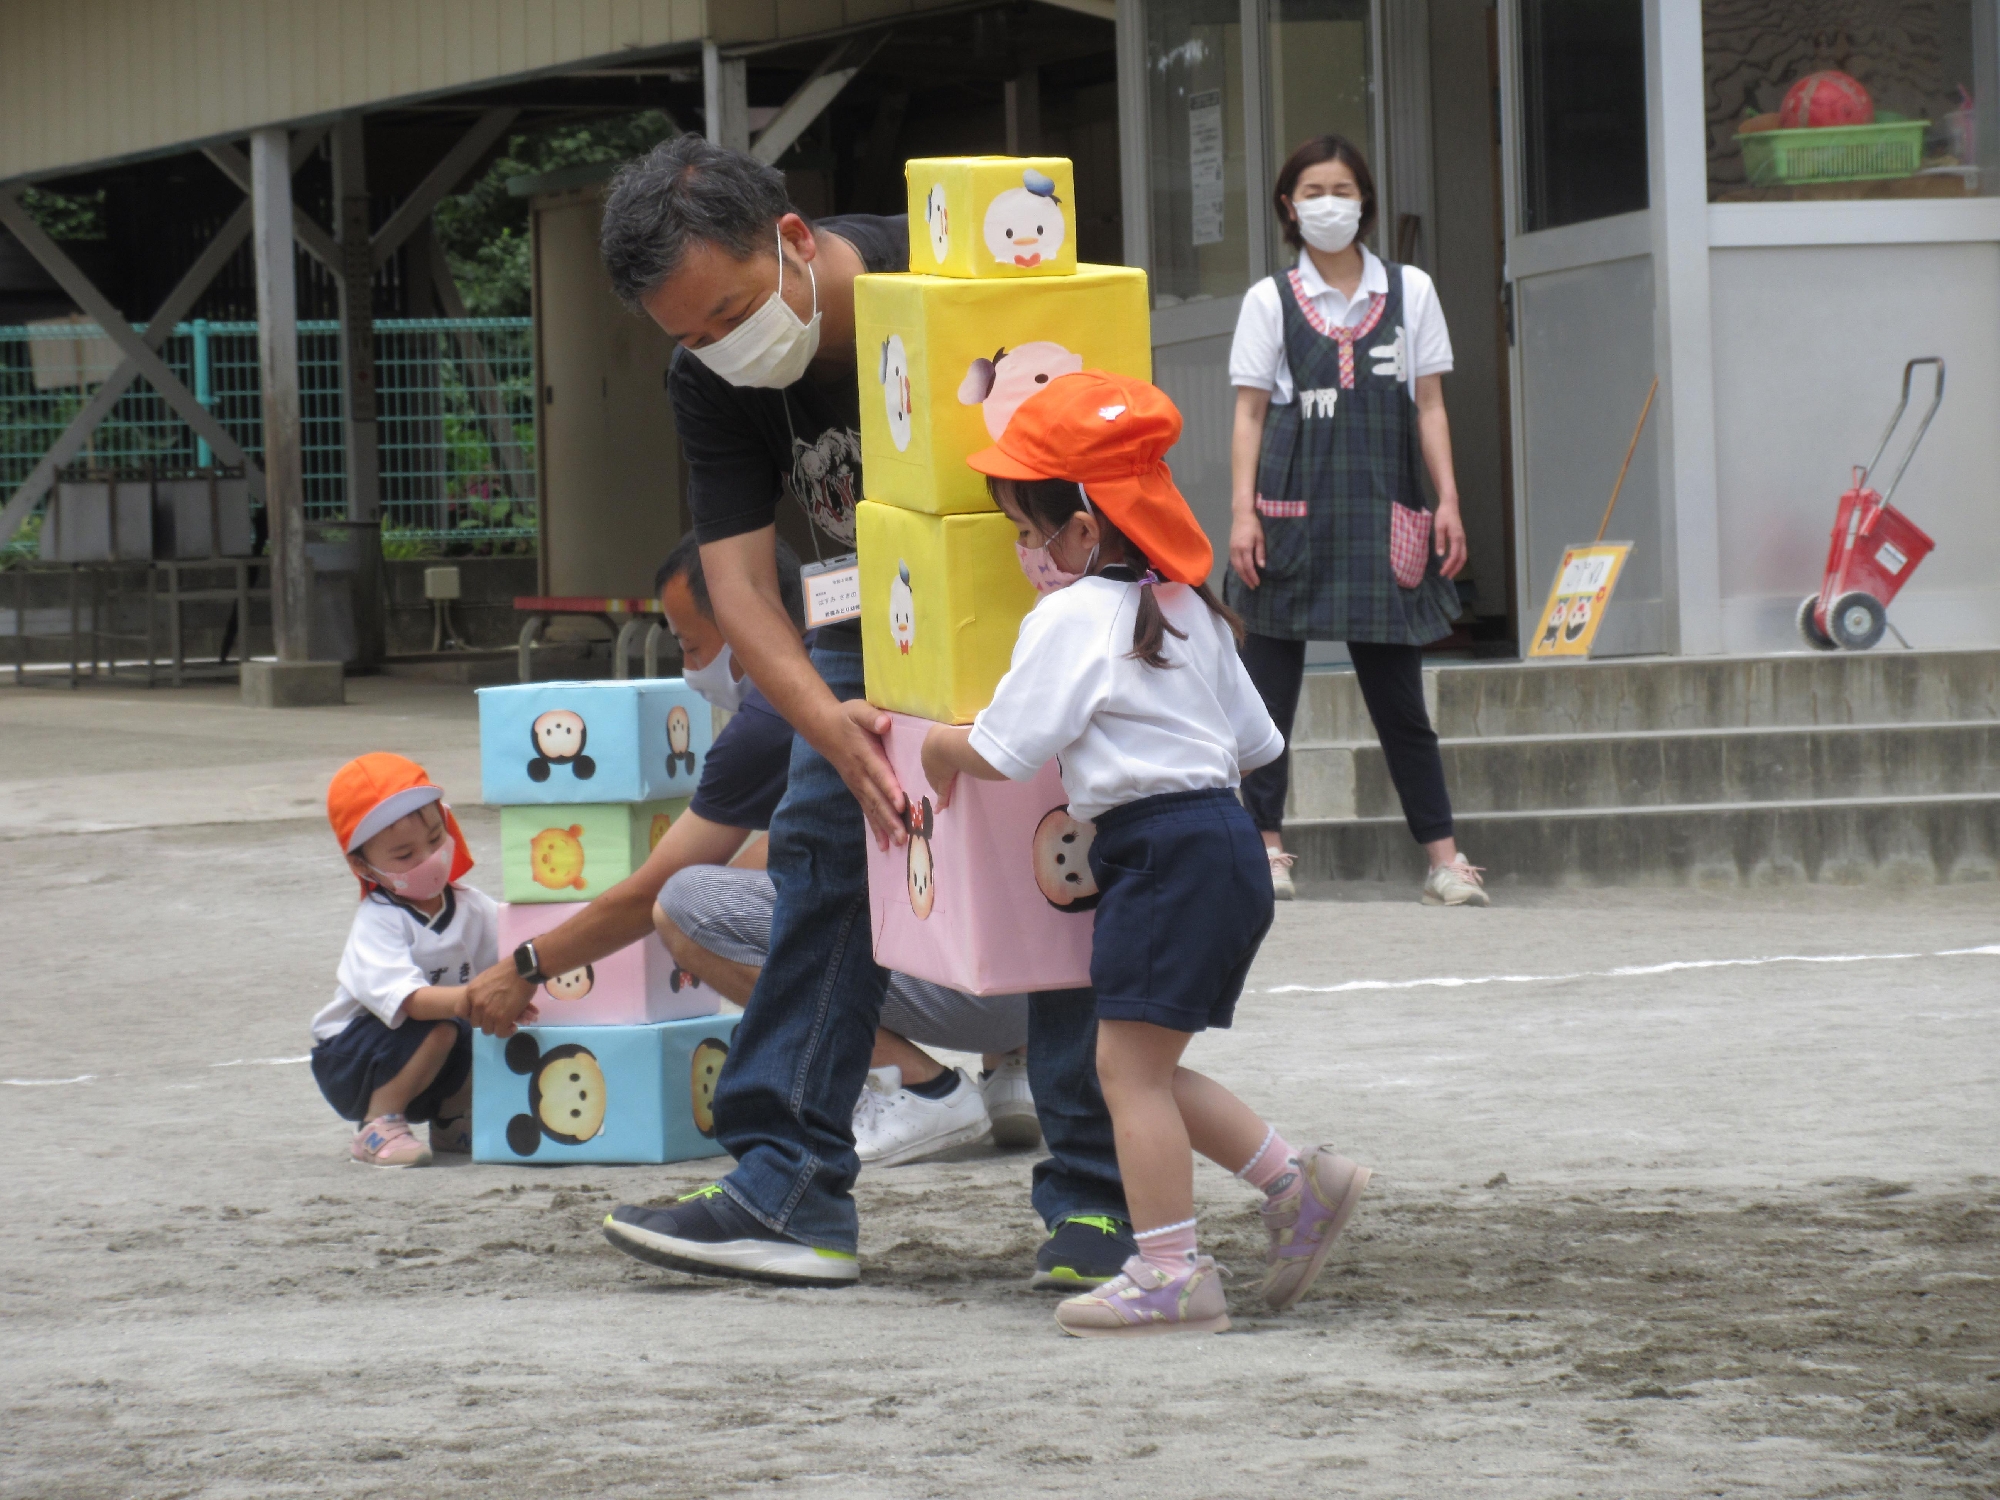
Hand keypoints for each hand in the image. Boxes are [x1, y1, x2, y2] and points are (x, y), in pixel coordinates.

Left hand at [467, 958, 536, 1037]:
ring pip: (488, 1030)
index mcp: (471, 992)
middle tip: (496, 1017)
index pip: (460, 1012)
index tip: (479, 1013)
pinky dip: (507, 1032)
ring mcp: (489, 1013)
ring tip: (506, 1022)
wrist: (523, 970)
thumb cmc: (508, 971)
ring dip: (497, 1027)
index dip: (470, 1015)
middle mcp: (477, 1004)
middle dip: (486, 1021)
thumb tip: (482, 1000)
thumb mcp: (485, 978)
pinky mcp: (502, 1019)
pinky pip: (500, 1033)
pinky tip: (513, 1027)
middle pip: (475, 1023)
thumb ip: (480, 991)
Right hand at [832, 698, 907, 848]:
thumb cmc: (847, 717)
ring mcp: (857, 784)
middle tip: (903, 836)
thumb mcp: (858, 710)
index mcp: (864, 754)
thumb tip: (884, 723)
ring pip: (872, 809)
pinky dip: (875, 828)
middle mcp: (860, 774)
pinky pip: (867, 811)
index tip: (900, 804)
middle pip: (876, 799)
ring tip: (897, 844)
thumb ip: (872, 717)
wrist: (824, 728)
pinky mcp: (857, 790)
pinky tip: (884, 844)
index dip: (889, 789)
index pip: (878, 773)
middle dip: (889, 818)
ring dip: (885, 827)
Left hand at [920, 725, 960, 811]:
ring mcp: (935, 773)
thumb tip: (953, 732)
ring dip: (939, 787)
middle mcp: (929, 760)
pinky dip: (941, 802)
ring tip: (942, 793)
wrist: (947, 745)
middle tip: (942, 777)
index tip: (942, 763)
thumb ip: (948, 732)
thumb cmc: (948, 734)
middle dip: (937, 773)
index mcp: (929, 745)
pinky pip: (943, 794)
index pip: (932, 755)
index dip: (937, 760)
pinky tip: (940, 809)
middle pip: (933, 769)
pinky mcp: (943, 783)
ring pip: (937, 782)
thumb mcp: (944, 728)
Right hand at [1229, 508, 1264, 589]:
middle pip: (1240, 569)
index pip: (1248, 566)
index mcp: (1245, 548)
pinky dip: (1237, 569)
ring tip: (1247, 582)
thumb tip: (1262, 567)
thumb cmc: (1254, 525)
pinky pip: (1233, 562)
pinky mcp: (1230, 547)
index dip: (1253, 576)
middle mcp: (1236, 550)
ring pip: (1235, 566)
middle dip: (1246, 578)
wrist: (1242, 515)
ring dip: (1241, 575)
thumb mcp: (1260, 538)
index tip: (1257, 583)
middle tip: (1252, 586)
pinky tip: (1241, 572)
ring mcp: (1232, 549)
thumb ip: (1260, 553)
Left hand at [1433, 503, 1467, 578]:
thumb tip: (1440, 555)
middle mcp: (1462, 540)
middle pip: (1462, 559)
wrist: (1450, 505)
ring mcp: (1462, 539)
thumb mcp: (1439, 527)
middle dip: (1455, 569)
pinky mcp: (1461, 538)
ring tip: (1449, 573)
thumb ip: (1440, 541)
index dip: (1449, 566)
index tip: (1442, 572)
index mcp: (1457, 538)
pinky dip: (1458, 560)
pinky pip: (1462, 552)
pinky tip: (1451, 563)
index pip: (1454, 556)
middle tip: (1447, 576)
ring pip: (1463, 556)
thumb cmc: (1443, 515)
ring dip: (1457, 566)